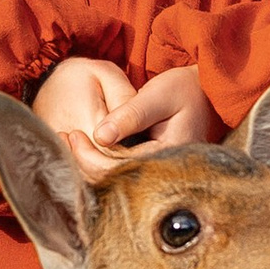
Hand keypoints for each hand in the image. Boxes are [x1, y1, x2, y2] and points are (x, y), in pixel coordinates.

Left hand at [31, 56, 219, 182]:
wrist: (207, 92)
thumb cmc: (185, 89)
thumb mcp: (158, 95)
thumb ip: (131, 114)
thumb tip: (100, 135)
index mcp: (170, 156)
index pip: (120, 169)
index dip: (90, 157)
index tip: (71, 134)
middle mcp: (166, 172)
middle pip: (116, 180)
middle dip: (84, 162)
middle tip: (62, 137)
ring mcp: (160, 172)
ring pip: (117, 178)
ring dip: (90, 163)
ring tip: (68, 142)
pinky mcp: (153, 167)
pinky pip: (123, 171)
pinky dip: (101, 161)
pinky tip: (85, 148)